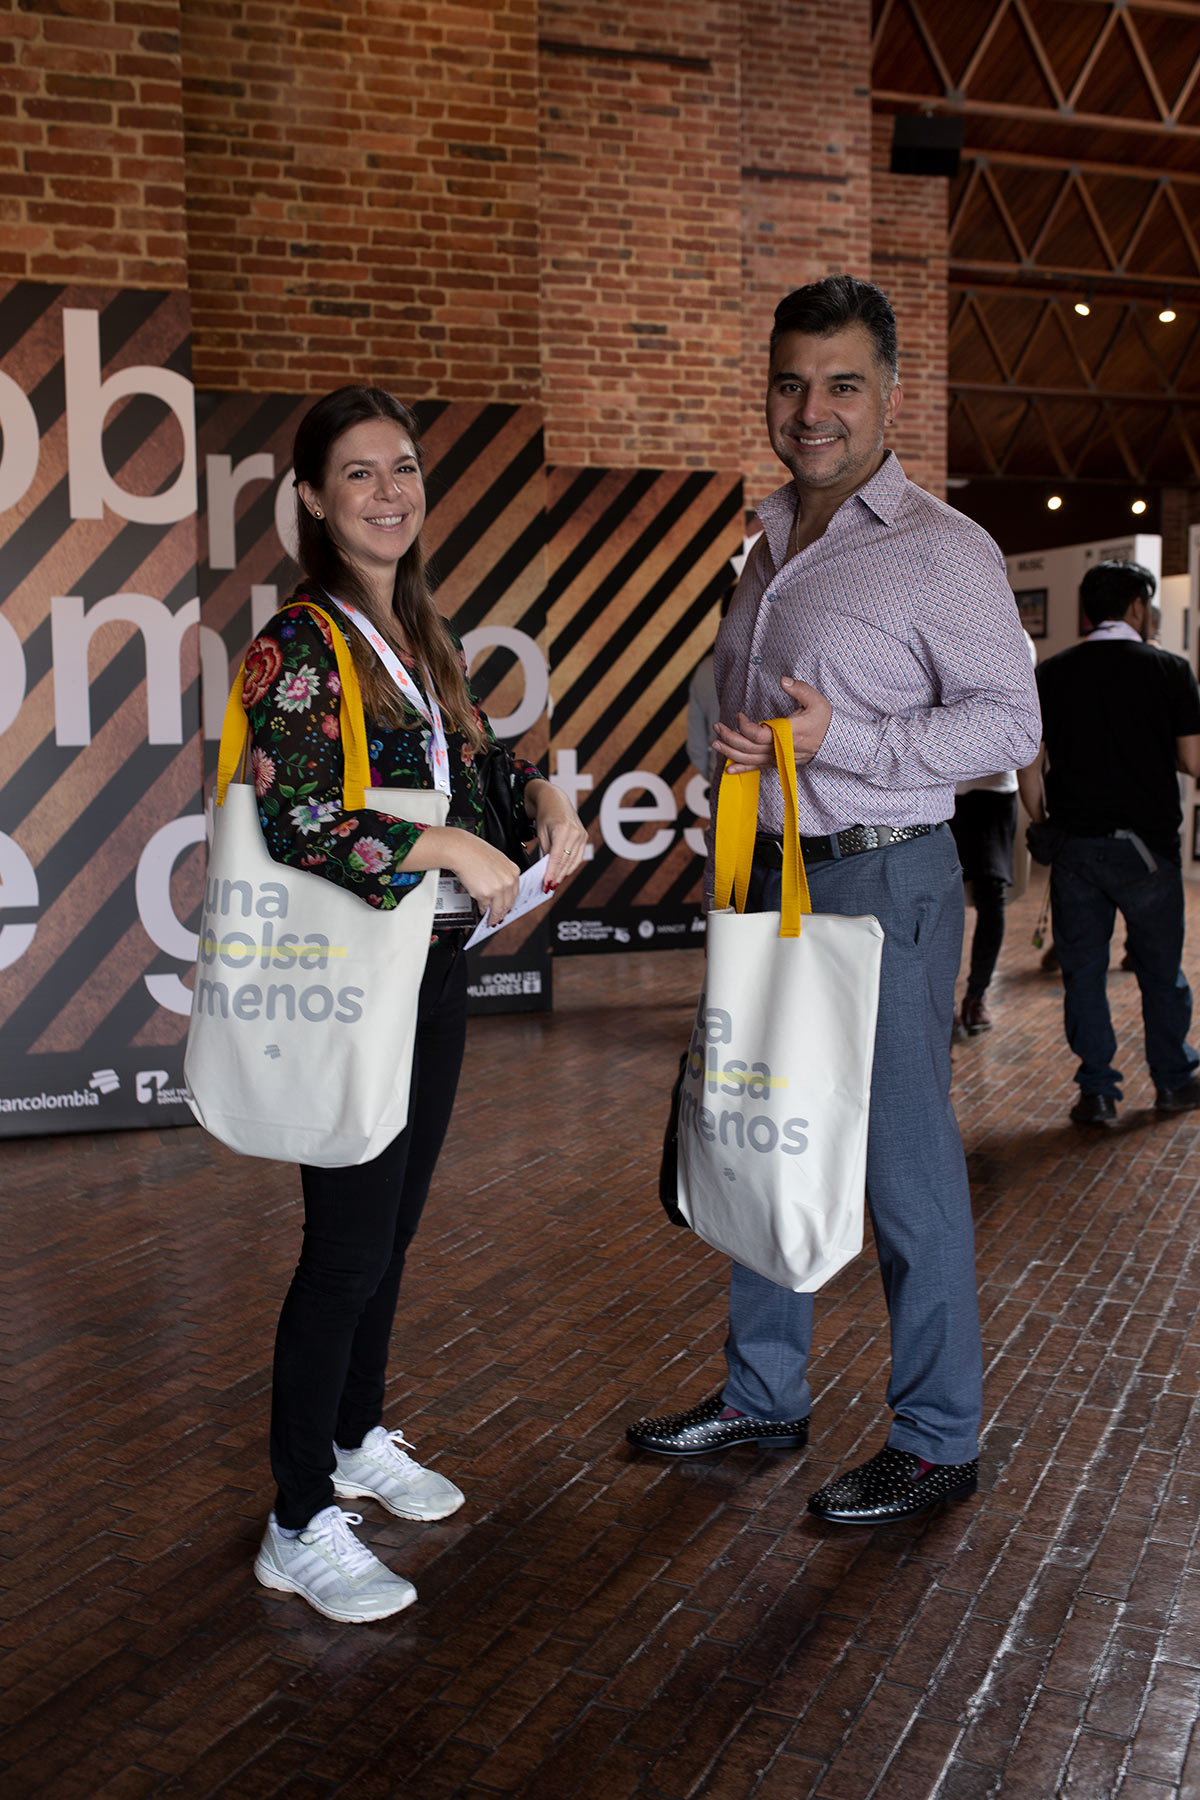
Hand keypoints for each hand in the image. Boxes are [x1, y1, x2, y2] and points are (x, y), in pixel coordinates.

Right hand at [442, 832, 520, 924]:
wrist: (462, 851)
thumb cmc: (475, 852)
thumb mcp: (497, 860)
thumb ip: (502, 875)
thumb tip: (501, 890)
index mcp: (513, 871)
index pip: (515, 893)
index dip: (510, 903)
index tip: (507, 908)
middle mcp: (508, 881)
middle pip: (508, 903)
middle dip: (503, 913)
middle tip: (499, 917)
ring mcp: (498, 889)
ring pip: (499, 909)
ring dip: (494, 916)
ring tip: (491, 920)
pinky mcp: (485, 895)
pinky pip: (485, 907)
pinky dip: (483, 910)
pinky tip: (482, 910)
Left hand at [528, 781, 587, 889]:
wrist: (555, 799)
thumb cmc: (545, 815)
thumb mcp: (541, 833)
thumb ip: (545, 851)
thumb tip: (547, 870)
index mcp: (563, 830)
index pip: (557, 857)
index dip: (552, 873)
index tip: (546, 884)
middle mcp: (575, 832)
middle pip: (566, 861)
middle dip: (557, 876)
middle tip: (548, 887)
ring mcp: (582, 835)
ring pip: (573, 861)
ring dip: (564, 873)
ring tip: (554, 883)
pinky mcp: (584, 837)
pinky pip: (578, 856)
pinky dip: (570, 866)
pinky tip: (563, 873)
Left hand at [712, 677, 831, 774]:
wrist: (833, 742)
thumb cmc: (824, 720)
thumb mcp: (816, 701)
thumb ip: (799, 689)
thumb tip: (784, 681)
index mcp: (787, 734)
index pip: (758, 735)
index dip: (744, 727)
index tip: (738, 715)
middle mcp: (780, 749)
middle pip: (748, 748)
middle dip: (729, 738)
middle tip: (717, 727)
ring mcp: (778, 758)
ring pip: (749, 759)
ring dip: (730, 753)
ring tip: (715, 744)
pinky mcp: (778, 762)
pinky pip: (757, 768)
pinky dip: (742, 769)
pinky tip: (728, 769)